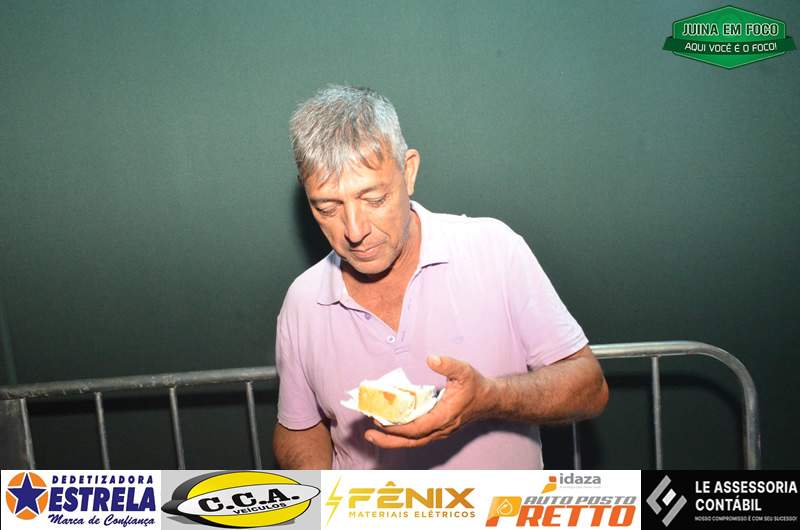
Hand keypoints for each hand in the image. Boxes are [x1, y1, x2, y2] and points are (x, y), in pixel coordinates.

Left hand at [364, 355, 496, 448]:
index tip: (381, 421)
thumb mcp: (464, 371)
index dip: (397, 428)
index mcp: (444, 417)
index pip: (417, 428)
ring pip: (413, 442)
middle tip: (368, 434)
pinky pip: (417, 437)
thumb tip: (431, 359)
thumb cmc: (475, 386)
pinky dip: (401, 436)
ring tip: (372, 435)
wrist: (489, 400)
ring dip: (392, 440)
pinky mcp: (437, 430)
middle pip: (411, 441)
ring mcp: (439, 432)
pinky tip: (390, 429)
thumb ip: (447, 364)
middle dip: (388, 439)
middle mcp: (441, 429)